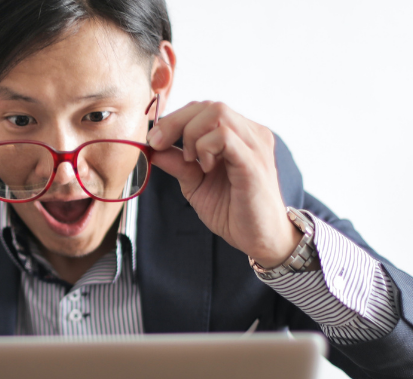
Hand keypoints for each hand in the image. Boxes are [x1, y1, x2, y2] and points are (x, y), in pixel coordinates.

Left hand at [146, 101, 297, 267]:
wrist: (260, 239)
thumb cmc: (233, 211)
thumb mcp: (196, 184)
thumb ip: (178, 164)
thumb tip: (152, 149)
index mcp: (240, 135)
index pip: (205, 109)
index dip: (175, 119)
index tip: (154, 140)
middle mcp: (251, 134)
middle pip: (209, 106)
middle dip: (175, 122)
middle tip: (158, 144)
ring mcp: (255, 145)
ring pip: (217, 113)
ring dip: (192, 134)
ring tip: (191, 160)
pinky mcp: (253, 162)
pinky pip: (225, 137)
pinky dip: (205, 147)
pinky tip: (204, 167)